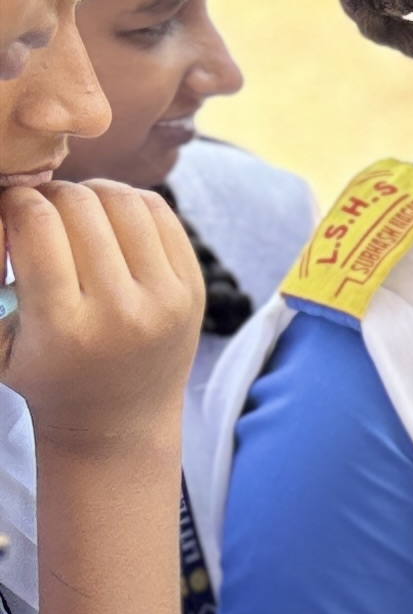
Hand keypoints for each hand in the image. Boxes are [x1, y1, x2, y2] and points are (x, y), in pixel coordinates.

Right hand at [0, 175, 202, 461]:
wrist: (119, 421)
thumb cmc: (46, 374)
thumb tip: (1, 206)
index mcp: (64, 327)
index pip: (35, 223)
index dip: (15, 202)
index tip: (10, 212)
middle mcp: (122, 313)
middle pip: (78, 204)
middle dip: (50, 196)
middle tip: (41, 213)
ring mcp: (166, 299)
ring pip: (121, 198)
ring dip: (90, 193)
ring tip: (74, 214)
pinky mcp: (193, 288)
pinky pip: (158, 211)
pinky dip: (127, 203)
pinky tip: (108, 222)